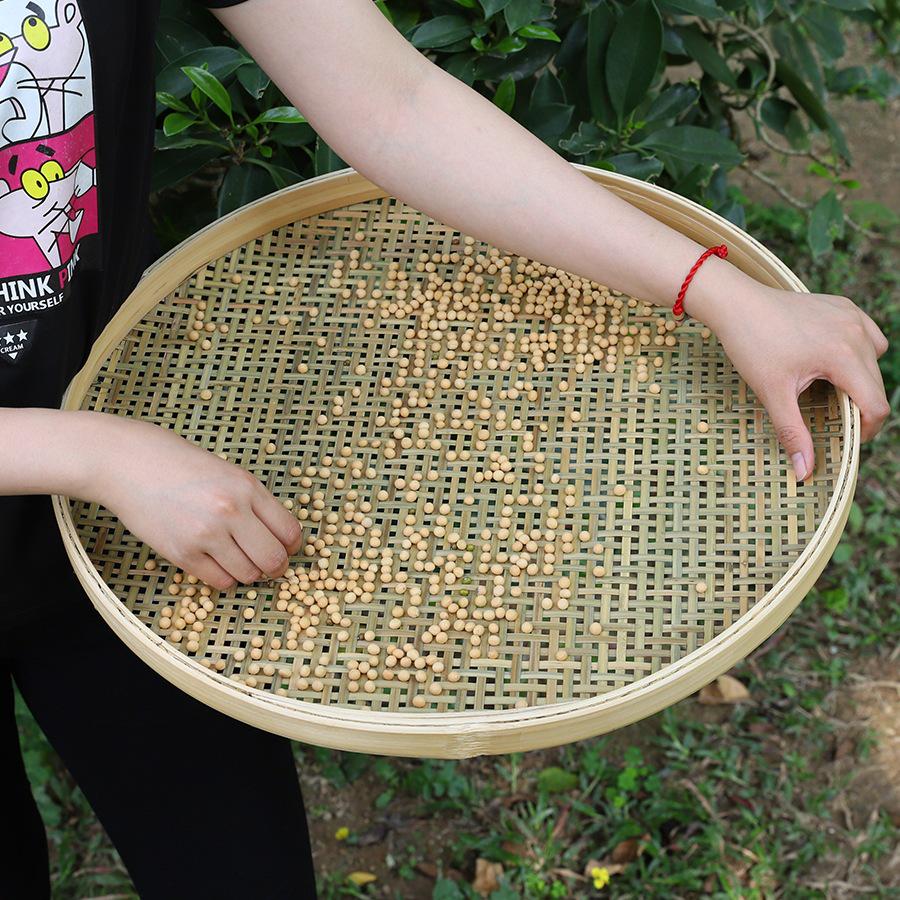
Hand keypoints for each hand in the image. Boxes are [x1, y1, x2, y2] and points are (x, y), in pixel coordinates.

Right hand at [90, 417, 301, 589]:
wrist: (127, 462)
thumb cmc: (178, 464)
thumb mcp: (228, 473)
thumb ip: (254, 501)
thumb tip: (279, 536)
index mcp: (248, 487)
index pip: (290, 532)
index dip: (292, 546)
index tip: (285, 549)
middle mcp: (231, 511)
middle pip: (274, 559)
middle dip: (275, 567)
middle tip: (268, 564)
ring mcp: (206, 534)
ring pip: (248, 575)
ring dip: (246, 572)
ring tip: (235, 558)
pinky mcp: (182, 553)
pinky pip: (219, 581)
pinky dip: (223, 577)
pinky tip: (215, 562)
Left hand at [698, 286, 889, 479]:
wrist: (735, 303)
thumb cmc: (751, 346)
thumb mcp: (772, 394)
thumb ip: (793, 433)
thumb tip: (804, 472)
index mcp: (844, 356)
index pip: (875, 405)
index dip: (865, 431)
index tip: (846, 440)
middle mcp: (856, 333)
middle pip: (876, 384)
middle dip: (860, 407)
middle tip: (833, 419)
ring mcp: (852, 317)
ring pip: (874, 359)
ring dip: (861, 379)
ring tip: (831, 390)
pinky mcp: (843, 307)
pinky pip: (866, 335)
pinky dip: (858, 353)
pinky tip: (833, 361)